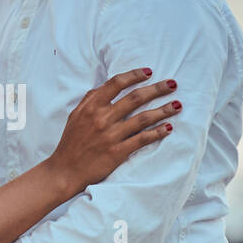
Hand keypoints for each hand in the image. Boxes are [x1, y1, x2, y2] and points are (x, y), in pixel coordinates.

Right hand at [49, 68, 181, 193]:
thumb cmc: (71, 143)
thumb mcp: (75, 116)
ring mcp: (111, 135)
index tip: (149, 72)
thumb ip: (90, 100)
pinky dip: (157, 133)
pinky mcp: (118, 152)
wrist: (65, 171)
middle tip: (172, 84)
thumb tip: (105, 87)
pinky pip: (142, 139)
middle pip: (135, 98)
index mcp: (91, 107)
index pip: (116, 84)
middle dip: (157, 89)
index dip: (134, 75)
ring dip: (163, 110)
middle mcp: (102, 118)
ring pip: (143, 118)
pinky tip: (168, 128)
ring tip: (177, 105)